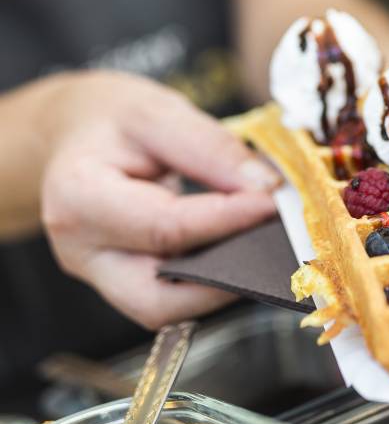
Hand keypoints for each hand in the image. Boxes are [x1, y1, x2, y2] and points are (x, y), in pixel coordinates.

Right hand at [41, 71, 279, 328]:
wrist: (76, 133)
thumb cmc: (113, 120)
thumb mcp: (159, 113)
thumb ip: (212, 148)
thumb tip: (268, 189)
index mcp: (79, 198)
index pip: (166, 227)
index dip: (229, 220)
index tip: (276, 205)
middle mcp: (81, 251)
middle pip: (159, 295)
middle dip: (225, 279)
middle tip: (276, 246)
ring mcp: (100, 275)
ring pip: (166, 309)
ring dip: (221, 289)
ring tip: (264, 251)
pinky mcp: (123, 284)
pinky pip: (171, 299)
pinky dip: (210, 285)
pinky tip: (241, 257)